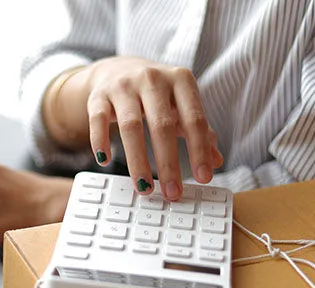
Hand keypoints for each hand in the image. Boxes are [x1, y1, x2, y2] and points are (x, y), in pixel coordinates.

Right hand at [48, 57, 222, 200]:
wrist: (118, 69)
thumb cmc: (157, 93)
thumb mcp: (181, 104)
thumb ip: (199, 130)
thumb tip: (215, 160)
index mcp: (180, 79)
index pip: (194, 119)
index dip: (200, 150)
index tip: (203, 178)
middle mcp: (152, 78)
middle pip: (162, 125)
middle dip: (168, 164)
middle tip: (172, 192)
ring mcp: (123, 86)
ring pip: (130, 127)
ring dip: (137, 162)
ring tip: (144, 187)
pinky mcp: (99, 96)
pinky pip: (98, 121)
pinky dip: (101, 142)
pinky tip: (106, 162)